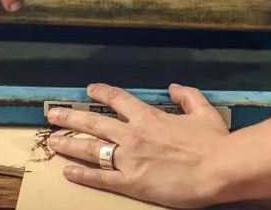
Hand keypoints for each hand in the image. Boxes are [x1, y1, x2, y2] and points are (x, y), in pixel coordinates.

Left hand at [46, 83, 270, 207]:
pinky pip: (100, 178)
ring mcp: (129, 160)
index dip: (101, 93)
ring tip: (52, 141)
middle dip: (70, 117)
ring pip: (91, 149)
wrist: (218, 169)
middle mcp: (132, 135)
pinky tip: (68, 171)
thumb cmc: (213, 142)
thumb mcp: (203, 111)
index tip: (89, 90)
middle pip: (93, 123)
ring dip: (69, 144)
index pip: (118, 99)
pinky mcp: (131, 183)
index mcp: (148, 116)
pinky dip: (82, 175)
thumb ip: (187, 96)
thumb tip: (173, 87)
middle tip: (53, 114)